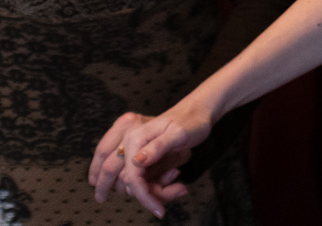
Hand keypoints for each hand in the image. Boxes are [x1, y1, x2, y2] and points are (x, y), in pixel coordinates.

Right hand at [90, 102, 210, 215]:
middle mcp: (128, 142)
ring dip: (153, 188)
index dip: (143, 195)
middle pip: (124, 181)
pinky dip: (155, 183)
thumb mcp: (179, 133)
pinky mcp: (138, 154)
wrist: (197, 112)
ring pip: (130, 182)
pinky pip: (138, 177)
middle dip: (147, 193)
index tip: (158, 208)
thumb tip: (135, 162)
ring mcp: (131, 148)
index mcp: (134, 136)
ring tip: (176, 175)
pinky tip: (173, 173)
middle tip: (170, 195)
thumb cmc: (191, 121)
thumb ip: (157, 147)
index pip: (131, 176)